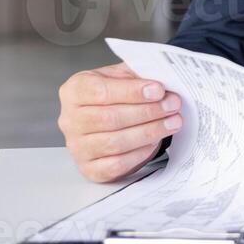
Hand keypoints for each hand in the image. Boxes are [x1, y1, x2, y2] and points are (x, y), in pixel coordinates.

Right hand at [58, 62, 182, 182]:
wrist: (109, 118)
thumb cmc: (117, 94)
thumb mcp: (124, 76)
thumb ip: (139, 74)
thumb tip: (165, 78)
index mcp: (75, 91)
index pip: (100, 91)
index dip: (132, 91)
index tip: (159, 90)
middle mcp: (70, 120)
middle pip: (109, 118)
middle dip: (147, 112)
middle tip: (173, 106)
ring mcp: (77, 147)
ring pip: (114, 143)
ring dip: (149, 132)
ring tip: (173, 122)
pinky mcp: (89, 168)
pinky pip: (115, 164)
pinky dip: (139, 153)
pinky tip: (155, 141)